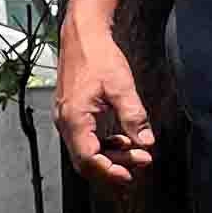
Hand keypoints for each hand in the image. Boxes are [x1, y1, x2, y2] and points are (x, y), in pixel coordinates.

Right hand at [55, 18, 154, 188]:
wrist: (82, 37)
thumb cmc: (97, 57)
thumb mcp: (121, 87)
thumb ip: (134, 117)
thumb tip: (146, 141)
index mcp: (74, 118)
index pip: (88, 158)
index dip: (109, 171)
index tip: (131, 174)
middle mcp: (65, 122)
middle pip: (85, 160)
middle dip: (113, 167)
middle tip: (141, 163)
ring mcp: (67, 119)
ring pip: (85, 151)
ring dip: (110, 156)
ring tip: (136, 153)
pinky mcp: (72, 115)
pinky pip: (85, 140)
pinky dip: (104, 145)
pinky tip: (122, 140)